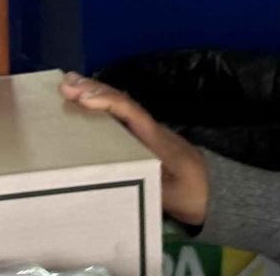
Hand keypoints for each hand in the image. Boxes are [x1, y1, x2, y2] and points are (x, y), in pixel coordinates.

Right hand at [60, 73, 210, 225]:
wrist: (215, 192)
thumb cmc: (193, 193)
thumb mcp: (170, 196)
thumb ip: (146, 186)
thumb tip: (115, 180)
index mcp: (157, 139)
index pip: (131, 112)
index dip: (107, 101)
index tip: (81, 97)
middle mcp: (151, 128)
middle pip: (123, 101)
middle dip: (94, 89)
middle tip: (65, 82)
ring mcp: (148, 131)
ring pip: (121, 105)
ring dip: (95, 92)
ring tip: (68, 83)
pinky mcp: (144, 137)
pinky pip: (120, 114)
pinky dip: (101, 104)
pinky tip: (85, 103)